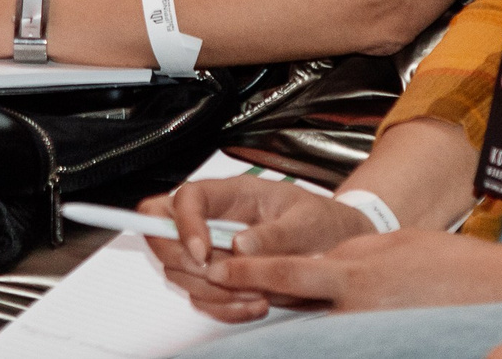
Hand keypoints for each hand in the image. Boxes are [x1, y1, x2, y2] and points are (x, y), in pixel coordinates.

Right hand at [135, 179, 377, 320]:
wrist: (336, 246)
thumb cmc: (322, 222)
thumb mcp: (307, 221)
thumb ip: (274, 233)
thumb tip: (239, 246)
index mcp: (232, 194)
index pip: (187, 198)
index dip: (183, 224)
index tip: (202, 252)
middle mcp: (214, 219)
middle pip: (165, 235)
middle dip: (188, 263)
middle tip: (226, 278)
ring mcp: (211, 249)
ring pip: (179, 271)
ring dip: (212, 291)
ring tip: (256, 294)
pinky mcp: (218, 277)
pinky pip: (201, 297)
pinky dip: (223, 308)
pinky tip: (255, 304)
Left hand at [195, 228, 501, 318]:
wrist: (497, 293)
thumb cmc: (448, 263)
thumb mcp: (389, 245)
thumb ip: (348, 256)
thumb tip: (318, 265)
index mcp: (352, 276)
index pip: (285, 274)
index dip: (247, 271)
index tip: (217, 267)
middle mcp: (353, 312)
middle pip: (293, 308)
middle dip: (263, 299)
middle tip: (228, 291)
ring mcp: (367, 335)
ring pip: (317, 330)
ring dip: (301, 321)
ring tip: (284, 315)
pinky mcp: (382, 346)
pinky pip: (345, 342)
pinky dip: (331, 335)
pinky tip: (331, 329)